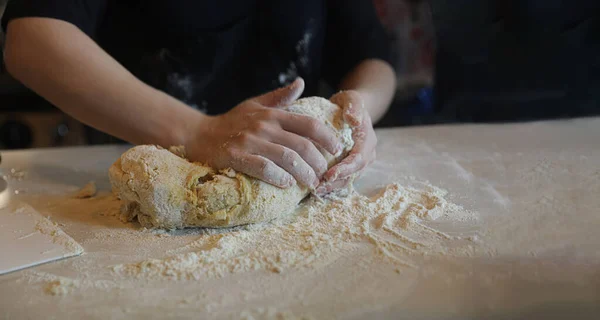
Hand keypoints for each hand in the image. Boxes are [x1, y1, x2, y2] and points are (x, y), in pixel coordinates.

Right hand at [187, 78, 343, 188]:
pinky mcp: (236, 157)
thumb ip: (280, 97)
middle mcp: (264, 126)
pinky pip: (263, 168)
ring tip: (311, 184)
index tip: (337, 149)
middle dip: (318, 162)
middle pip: (301, 145)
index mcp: (272, 114)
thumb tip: (301, 83)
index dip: (327, 137)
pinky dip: (278, 177)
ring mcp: (250, 141)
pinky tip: (287, 184)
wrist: (197, 135)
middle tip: (324, 174)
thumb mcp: (255, 104)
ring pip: (286, 158)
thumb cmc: (230, 121)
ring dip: (303, 173)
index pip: (308, 124)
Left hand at [316, 90, 376, 194]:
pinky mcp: (350, 165)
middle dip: (336, 182)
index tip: (329, 175)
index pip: (358, 159)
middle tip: (317, 188)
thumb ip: (354, 107)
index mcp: (368, 140)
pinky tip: (315, 188)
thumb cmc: (350, 103)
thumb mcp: (353, 99)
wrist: (353, 108)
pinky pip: (342, 178)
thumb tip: (354, 120)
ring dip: (332, 187)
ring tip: (314, 191)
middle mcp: (366, 154)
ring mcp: (359, 161)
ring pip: (348, 179)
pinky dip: (331, 184)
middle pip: (353, 174)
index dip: (345, 169)